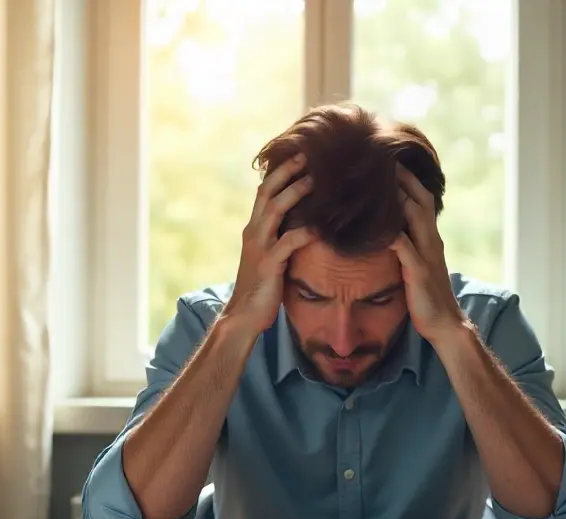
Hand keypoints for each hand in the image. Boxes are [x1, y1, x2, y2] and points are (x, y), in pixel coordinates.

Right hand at [220, 154, 315, 334]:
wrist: (243, 315)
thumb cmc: (262, 286)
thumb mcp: (271, 255)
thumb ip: (282, 237)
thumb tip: (306, 222)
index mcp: (254, 228)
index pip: (264, 191)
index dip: (280, 171)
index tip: (300, 155)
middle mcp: (254, 232)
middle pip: (268, 192)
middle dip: (287, 171)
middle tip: (309, 154)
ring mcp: (260, 247)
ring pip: (275, 210)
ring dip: (296, 192)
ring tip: (316, 180)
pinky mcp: (269, 265)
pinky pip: (288, 242)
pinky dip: (305, 232)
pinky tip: (322, 227)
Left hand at [390, 165, 469, 344]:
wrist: (444, 324)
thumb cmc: (426, 296)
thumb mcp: (417, 265)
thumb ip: (408, 246)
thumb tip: (390, 231)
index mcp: (430, 238)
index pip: (421, 199)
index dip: (409, 179)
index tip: (391, 161)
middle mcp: (431, 240)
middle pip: (420, 199)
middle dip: (404, 178)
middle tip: (384, 157)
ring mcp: (426, 254)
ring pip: (415, 216)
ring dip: (399, 197)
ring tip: (379, 179)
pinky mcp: (418, 271)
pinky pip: (404, 247)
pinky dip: (391, 234)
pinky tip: (375, 224)